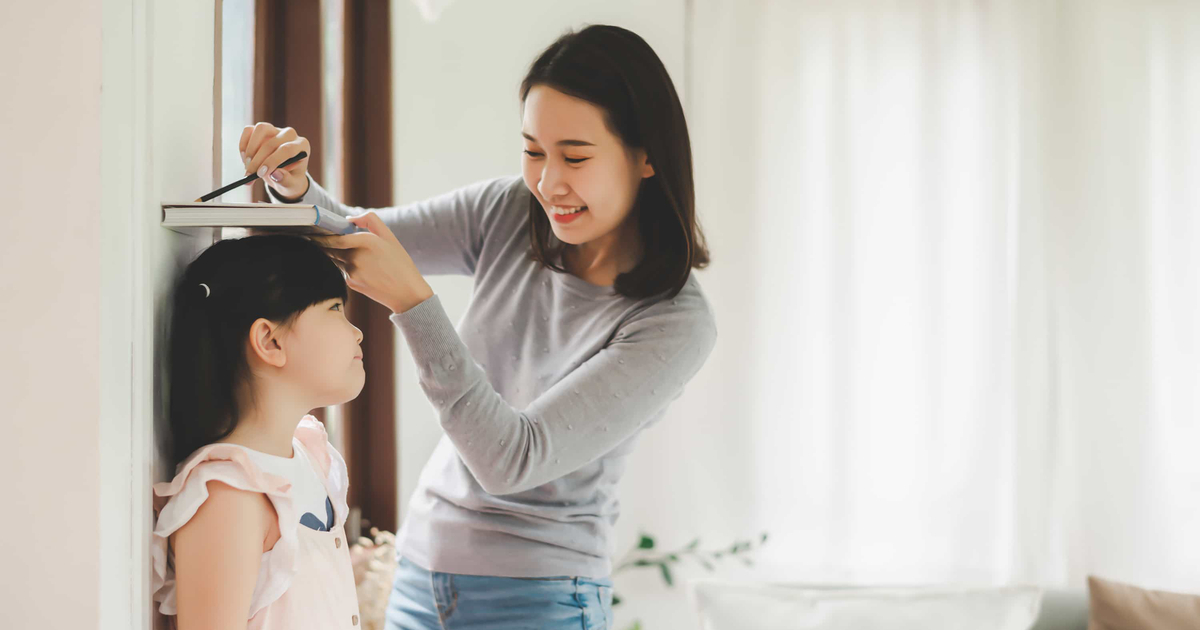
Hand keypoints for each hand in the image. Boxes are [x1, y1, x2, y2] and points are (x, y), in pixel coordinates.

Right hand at [239, 122, 310, 200]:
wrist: (284, 174)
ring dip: (250, 149)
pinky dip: (243, 144)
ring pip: (261, 129)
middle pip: (272, 142)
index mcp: (302, 146)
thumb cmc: (290, 179)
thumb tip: (275, 173)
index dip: (272, 161)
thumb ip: (286, 180)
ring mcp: (275, 130)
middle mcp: (290, 135)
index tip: (260, 174)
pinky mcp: (262, 130)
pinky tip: (245, 159)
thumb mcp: (291, 184)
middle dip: (258, 160)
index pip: (287, 149)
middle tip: (250, 174)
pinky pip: (249, 130)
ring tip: (247, 166)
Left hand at [315, 213, 433, 313]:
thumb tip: (349, 219)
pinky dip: (343, 265)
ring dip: (332, 253)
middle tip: (314, 238)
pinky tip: (354, 265)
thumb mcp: (390, 236)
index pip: (335, 238)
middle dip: (322, 243)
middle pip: (331, 248)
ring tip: (330, 249)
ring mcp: (352, 271)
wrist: (406, 293)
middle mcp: (356, 257)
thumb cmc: (400, 263)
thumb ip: (370, 220)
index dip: (321, 235)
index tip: (312, 231)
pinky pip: (341, 270)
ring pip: (334, 259)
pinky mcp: (351, 283)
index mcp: (366, 242)